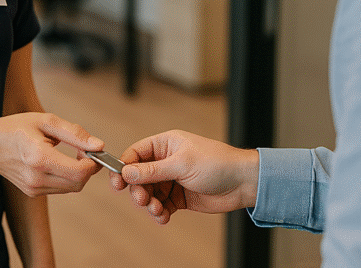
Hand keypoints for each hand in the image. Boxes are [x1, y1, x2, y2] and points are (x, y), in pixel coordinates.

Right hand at [0, 112, 103, 196]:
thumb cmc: (16, 128)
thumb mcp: (46, 121)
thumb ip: (75, 133)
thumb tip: (99, 146)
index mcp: (40, 157)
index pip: (79, 172)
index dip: (93, 162)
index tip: (91, 149)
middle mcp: (36, 178)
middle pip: (78, 183)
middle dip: (89, 168)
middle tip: (84, 150)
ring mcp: (33, 188)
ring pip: (71, 188)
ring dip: (79, 173)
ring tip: (72, 154)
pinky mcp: (32, 193)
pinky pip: (60, 189)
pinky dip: (67, 177)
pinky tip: (59, 162)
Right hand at [108, 130, 258, 223]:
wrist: (242, 183)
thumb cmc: (217, 163)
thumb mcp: (182, 165)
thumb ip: (153, 170)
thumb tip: (127, 172)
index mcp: (166, 144)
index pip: (136, 154)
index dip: (124, 167)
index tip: (117, 183)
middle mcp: (166, 161)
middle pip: (139, 177)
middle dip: (138, 190)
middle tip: (143, 199)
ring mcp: (172, 180)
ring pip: (149, 193)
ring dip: (149, 203)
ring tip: (157, 210)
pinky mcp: (179, 197)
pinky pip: (161, 205)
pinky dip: (159, 212)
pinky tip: (163, 217)